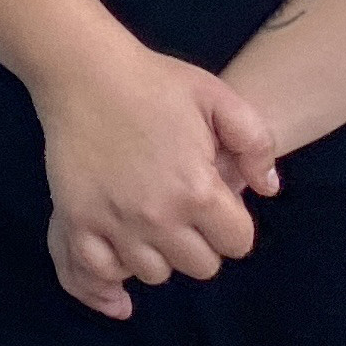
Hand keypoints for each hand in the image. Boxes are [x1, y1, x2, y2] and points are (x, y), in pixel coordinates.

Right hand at [32, 47, 282, 318]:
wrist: (86, 72)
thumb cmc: (155, 82)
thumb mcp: (220, 97)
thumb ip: (256, 144)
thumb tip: (267, 190)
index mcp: (199, 191)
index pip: (238, 244)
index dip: (232, 224)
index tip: (216, 202)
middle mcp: (159, 217)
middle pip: (200, 267)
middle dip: (200, 242)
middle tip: (184, 209)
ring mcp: (115, 223)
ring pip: (153, 274)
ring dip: (158, 253)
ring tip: (151, 220)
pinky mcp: (78, 221)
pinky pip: (98, 272)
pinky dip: (110, 271)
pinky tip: (118, 256)